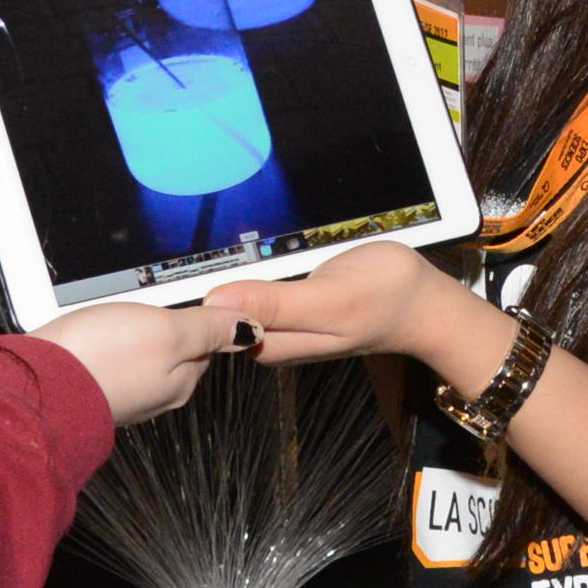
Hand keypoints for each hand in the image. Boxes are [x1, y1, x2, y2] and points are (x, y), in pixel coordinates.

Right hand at [40, 299, 221, 426]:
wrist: (34, 389)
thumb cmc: (101, 359)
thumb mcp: (169, 332)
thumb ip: (209, 329)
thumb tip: (251, 331)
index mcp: (181, 381)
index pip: (206, 346)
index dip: (202, 320)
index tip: (194, 302)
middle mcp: (153, 395)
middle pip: (174, 355)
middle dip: (168, 332)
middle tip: (156, 307)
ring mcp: (120, 394)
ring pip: (139, 359)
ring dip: (134, 338)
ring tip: (124, 319)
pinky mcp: (87, 388)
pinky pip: (109, 363)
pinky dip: (107, 347)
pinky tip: (95, 337)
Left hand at [203, 242, 491, 379]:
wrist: (423, 302)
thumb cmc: (384, 300)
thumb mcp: (328, 299)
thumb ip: (274, 303)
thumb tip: (216, 302)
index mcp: (272, 344)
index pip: (211, 325)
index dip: (186, 296)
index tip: (165, 270)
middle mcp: (271, 337)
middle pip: (217, 311)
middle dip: (196, 281)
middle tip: (176, 244)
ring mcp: (281, 322)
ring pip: (235, 298)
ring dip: (220, 272)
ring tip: (203, 243)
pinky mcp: (292, 306)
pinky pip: (255, 288)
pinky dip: (247, 270)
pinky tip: (243, 253)